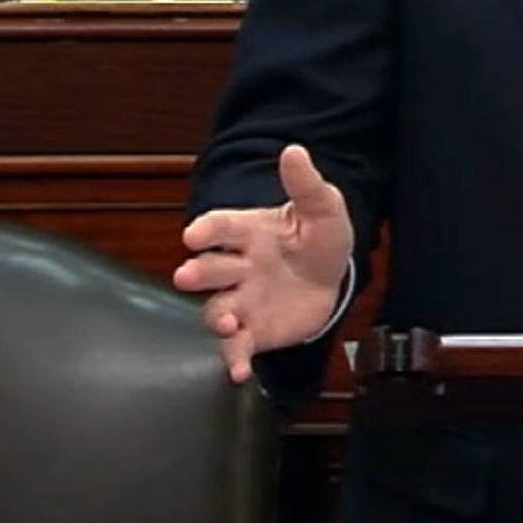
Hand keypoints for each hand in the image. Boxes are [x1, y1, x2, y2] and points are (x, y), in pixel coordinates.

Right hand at [172, 144, 354, 382]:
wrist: (334, 277)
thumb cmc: (319, 238)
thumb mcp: (323, 208)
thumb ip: (307, 185)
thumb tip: (294, 151)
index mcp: (249, 232)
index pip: (220, 227)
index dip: (206, 229)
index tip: (195, 234)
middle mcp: (238, 267)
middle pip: (210, 269)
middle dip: (198, 272)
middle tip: (188, 275)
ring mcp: (243, 301)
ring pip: (217, 310)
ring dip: (216, 318)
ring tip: (226, 323)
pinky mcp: (254, 331)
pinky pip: (236, 347)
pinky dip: (234, 359)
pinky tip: (239, 371)